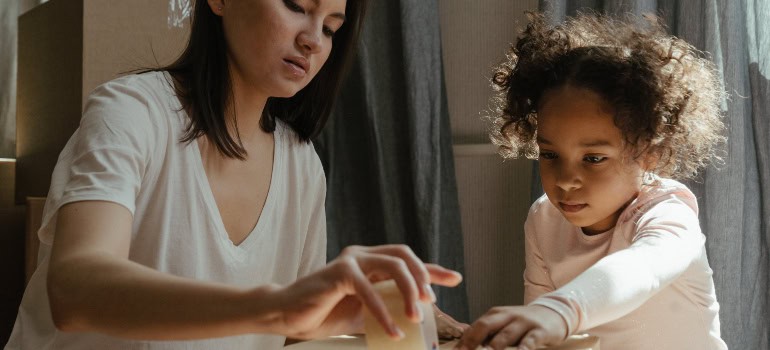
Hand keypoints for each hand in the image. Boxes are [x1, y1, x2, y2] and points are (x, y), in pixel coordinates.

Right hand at [271, 245, 462, 339]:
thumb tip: (413, 320)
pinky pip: (370, 290)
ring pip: (393, 266)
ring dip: (409, 292)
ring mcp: (351, 260)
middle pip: (404, 255)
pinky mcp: (339, 272)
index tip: (455, 279)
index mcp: (369, 261)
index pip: (407, 260)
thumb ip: (385, 307)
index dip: (433, 269)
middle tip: (430, 302)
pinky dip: (384, 313)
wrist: (288, 315)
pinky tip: (393, 330)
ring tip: (414, 317)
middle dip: (424, 276)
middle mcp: (362, 255)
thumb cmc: (323, 312)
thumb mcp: (363, 312)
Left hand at [454, 305, 566, 349]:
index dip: (464, 340)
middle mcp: (508, 316)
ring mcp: (523, 323)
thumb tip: (464, 345)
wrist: (554, 312)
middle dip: (473, 341)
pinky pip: (529, 342)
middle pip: (486, 326)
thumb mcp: (504, 324)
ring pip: (505, 335)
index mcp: (496, 314)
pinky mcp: (539, 331)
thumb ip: (488, 333)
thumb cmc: (524, 323)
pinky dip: (522, 349)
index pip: (475, 326)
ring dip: (493, 348)